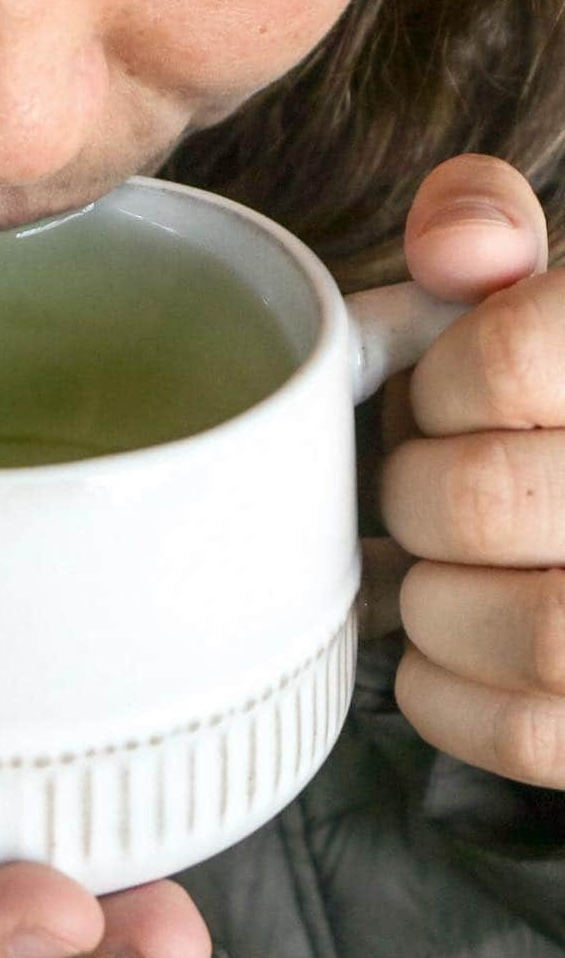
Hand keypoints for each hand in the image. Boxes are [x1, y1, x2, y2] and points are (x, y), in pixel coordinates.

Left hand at [363, 153, 564, 790]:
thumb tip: (455, 244)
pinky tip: (446, 649)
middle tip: (426, 492)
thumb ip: (488, 226)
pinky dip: (448, 697)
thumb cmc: (553, 400)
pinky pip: (532, 738)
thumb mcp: (543, 293)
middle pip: (477, 498)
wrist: (556, 495)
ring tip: (439, 573)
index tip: (444, 402)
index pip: (497, 361)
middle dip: (414, 495)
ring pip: (531, 631)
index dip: (436, 386)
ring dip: (432, 601)